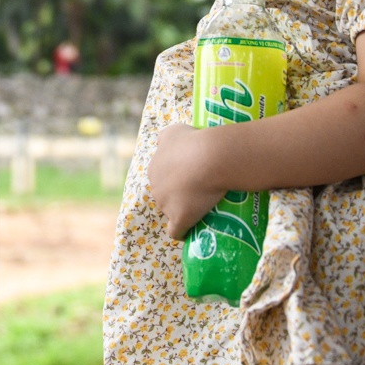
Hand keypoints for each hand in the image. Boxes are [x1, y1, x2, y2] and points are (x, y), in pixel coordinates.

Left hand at [148, 123, 227, 240]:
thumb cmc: (194, 141)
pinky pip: (176, 232)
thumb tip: (161, 141)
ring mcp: (166, 205)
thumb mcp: (175, 131)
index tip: (193, 179)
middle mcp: (156, 187)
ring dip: (183, 213)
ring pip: (171, 212)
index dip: (177, 180)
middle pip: (166, 196)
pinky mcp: (179, 218)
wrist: (209, 157)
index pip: (163, 179)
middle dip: (178, 196)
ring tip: (202, 212)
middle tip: (201, 193)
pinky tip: (191, 233)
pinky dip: (183, 233)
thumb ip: (165, 137)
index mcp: (155, 168)